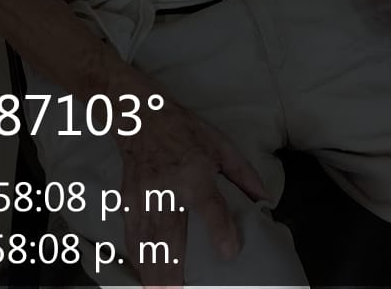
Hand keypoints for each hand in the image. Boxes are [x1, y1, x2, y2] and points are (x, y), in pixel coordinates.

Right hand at [118, 99, 266, 287]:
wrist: (140, 117)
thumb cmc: (184, 130)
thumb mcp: (220, 144)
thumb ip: (243, 174)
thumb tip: (263, 200)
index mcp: (194, 171)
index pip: (209, 203)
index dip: (220, 228)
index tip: (229, 251)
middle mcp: (167, 187)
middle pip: (170, 234)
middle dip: (175, 269)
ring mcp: (143, 197)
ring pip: (148, 242)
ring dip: (154, 271)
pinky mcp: (127, 202)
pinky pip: (132, 236)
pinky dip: (138, 259)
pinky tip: (143, 275)